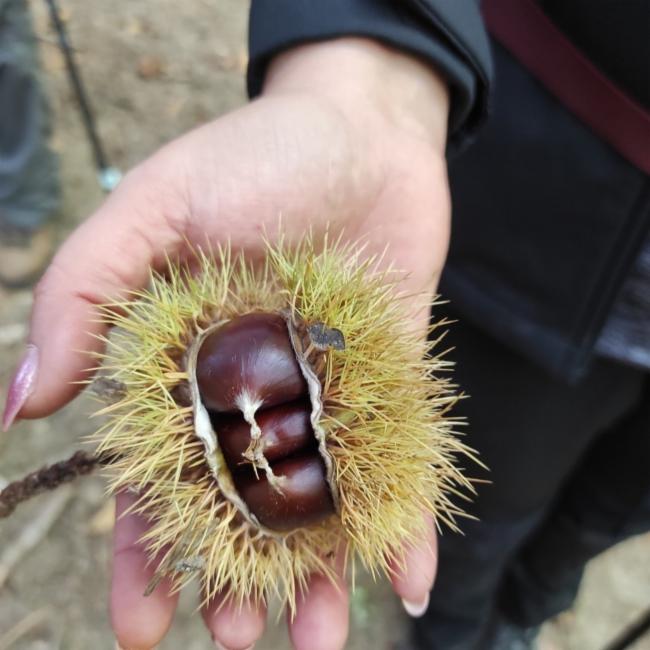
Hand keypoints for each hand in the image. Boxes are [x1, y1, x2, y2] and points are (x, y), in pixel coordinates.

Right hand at [4, 38, 449, 649]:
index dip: (146, 552)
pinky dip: (407, 519)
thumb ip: (84, 296)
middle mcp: (255, 391)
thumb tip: (21, 402)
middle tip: (241, 642)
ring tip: (316, 638)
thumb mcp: (155, 208)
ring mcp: (327, 393)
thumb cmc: (257, 157)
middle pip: (241, 508)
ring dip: (317, 572)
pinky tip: (408, 579)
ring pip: (318, 504)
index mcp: (189, 366)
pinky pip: (400, 466)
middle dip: (238, 577)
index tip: (146, 627)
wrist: (366, 133)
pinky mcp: (394, 385)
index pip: (159, 476)